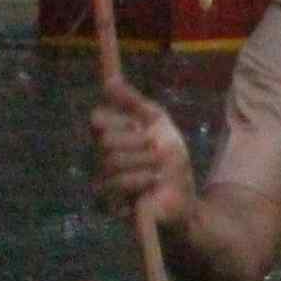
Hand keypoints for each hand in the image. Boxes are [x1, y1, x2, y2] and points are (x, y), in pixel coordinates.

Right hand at [88, 76, 194, 231]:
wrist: (182, 194)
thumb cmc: (168, 159)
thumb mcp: (157, 123)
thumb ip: (132, 101)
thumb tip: (109, 77)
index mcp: (108, 138)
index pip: (97, 118)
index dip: (122, 121)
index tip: (140, 127)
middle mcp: (99, 159)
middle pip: (106, 139)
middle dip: (141, 145)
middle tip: (155, 155)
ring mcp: (100, 181)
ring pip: (114, 161)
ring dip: (147, 164)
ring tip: (156, 174)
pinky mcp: (106, 204)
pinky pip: (118, 183)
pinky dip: (142, 181)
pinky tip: (151, 186)